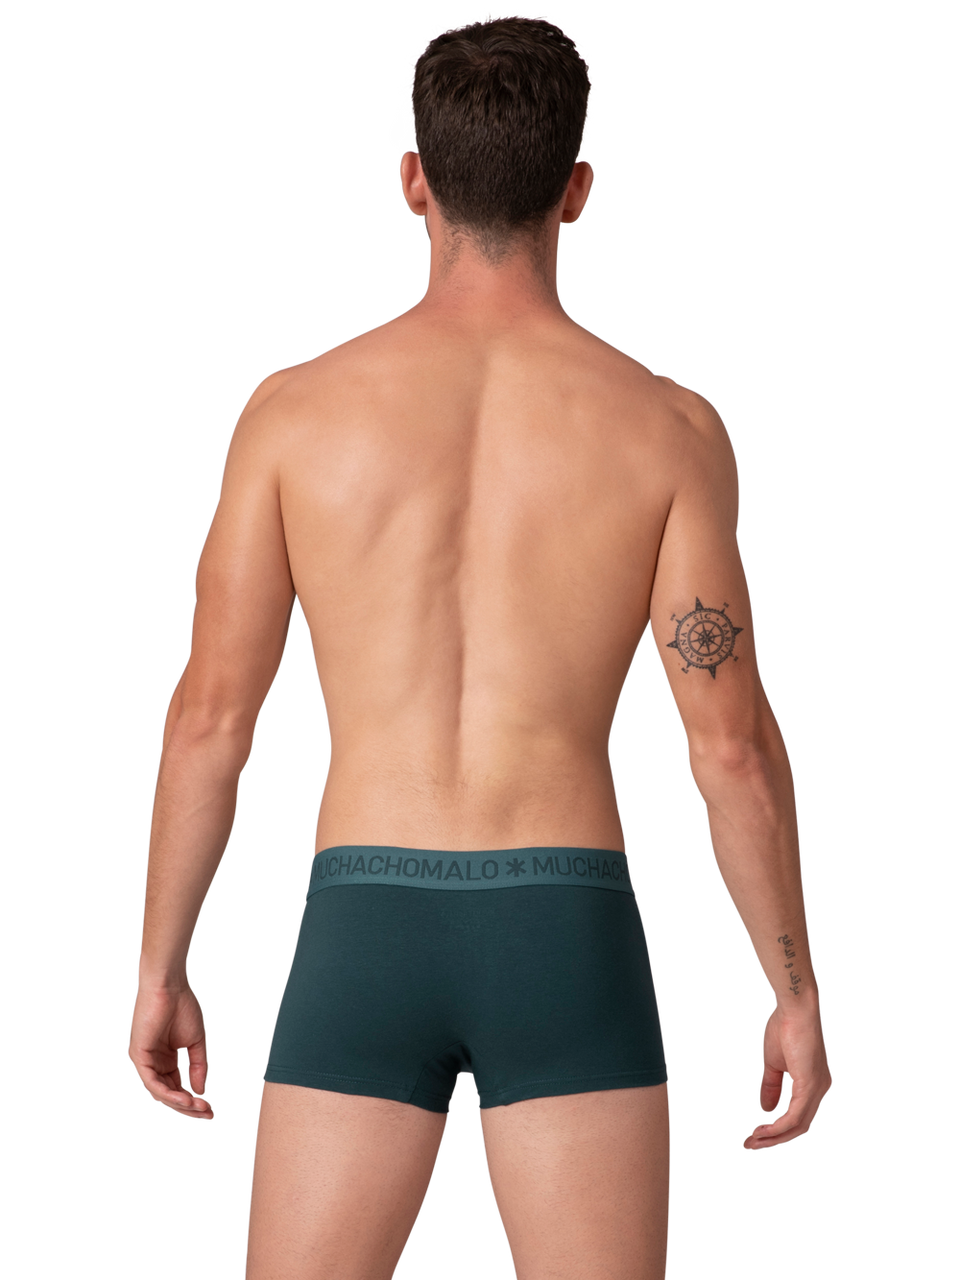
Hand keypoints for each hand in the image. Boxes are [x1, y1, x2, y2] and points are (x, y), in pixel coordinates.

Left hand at [126, 981, 215, 1121]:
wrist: (171, 985)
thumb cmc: (183, 1006)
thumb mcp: (196, 1043)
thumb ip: (198, 1067)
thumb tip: (200, 1091)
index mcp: (164, 1060)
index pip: (176, 1088)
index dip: (193, 1100)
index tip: (211, 1109)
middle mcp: (152, 1063)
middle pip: (168, 1094)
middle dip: (188, 1107)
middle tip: (209, 1114)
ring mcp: (144, 1061)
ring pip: (159, 1093)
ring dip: (181, 1103)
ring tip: (200, 1107)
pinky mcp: (138, 1056)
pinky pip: (152, 1082)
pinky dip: (169, 1093)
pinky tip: (185, 1098)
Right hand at [741, 1001, 832, 1151]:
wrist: (794, 1008)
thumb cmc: (785, 1028)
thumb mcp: (774, 1064)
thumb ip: (771, 1087)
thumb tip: (765, 1110)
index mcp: (815, 1085)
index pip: (799, 1117)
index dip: (778, 1129)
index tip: (755, 1134)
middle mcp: (821, 1091)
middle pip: (800, 1128)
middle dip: (774, 1139)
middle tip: (749, 1144)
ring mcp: (817, 1091)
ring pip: (797, 1127)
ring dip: (772, 1138)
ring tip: (750, 1141)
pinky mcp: (809, 1088)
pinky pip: (793, 1118)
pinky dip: (776, 1128)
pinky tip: (760, 1130)